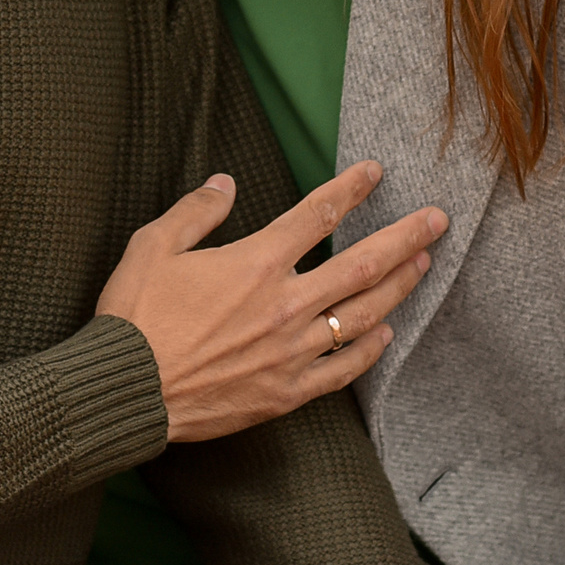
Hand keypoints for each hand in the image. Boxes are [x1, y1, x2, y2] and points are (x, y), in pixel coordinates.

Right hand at [95, 160, 445, 442]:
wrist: (126, 391)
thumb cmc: (135, 316)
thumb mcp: (152, 246)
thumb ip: (196, 211)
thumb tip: (225, 183)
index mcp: (255, 263)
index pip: (317, 215)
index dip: (351, 189)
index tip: (376, 172)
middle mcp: (285, 305)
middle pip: (361, 264)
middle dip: (405, 237)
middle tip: (438, 220)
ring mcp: (291, 351)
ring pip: (362, 315)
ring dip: (399, 287)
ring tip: (424, 265)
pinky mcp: (286, 392)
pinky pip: (342, 370)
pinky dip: (369, 350)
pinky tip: (386, 334)